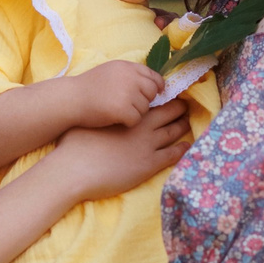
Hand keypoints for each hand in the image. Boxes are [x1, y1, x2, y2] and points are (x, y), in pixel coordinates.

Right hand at [47, 100, 189, 201]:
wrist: (75, 168)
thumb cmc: (76, 143)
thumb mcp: (91, 119)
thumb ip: (104, 112)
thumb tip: (104, 106)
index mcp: (128, 112)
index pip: (153, 100)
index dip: (164, 97)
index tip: (170, 94)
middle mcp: (142, 125)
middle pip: (169, 112)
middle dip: (180, 108)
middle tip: (187, 105)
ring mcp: (148, 144)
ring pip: (174, 131)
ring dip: (183, 125)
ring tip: (188, 121)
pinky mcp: (149, 164)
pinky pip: (172, 154)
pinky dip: (182, 149)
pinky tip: (187, 146)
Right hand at [64, 59, 164, 128]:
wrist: (70, 99)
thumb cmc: (88, 88)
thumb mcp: (110, 71)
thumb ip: (130, 74)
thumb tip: (154, 84)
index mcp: (127, 67)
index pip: (153, 76)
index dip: (156, 86)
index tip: (155, 93)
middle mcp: (130, 77)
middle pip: (152, 92)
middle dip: (144, 100)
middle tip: (129, 105)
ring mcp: (127, 93)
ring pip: (145, 108)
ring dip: (135, 113)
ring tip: (117, 111)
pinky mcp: (123, 109)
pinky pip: (137, 120)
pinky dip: (128, 123)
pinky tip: (115, 119)